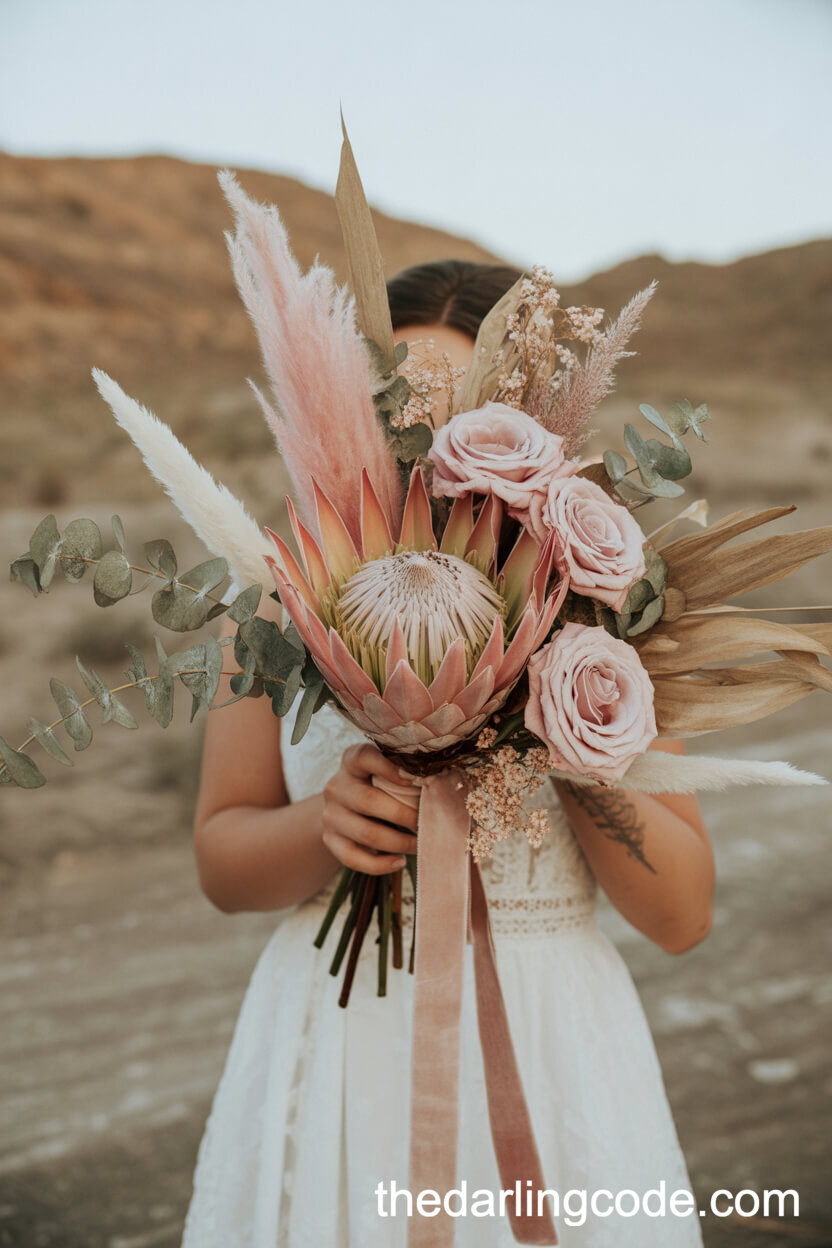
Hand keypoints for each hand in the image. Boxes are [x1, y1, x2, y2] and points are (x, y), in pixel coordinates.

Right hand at [322, 744, 419, 874]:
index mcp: (352, 762)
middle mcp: (337, 786)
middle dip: (405, 815)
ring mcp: (330, 815)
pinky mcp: (330, 840)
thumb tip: (444, 788)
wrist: (345, 809)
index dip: (388, 766)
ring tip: (420, 844)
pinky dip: (380, 865)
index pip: (364, 757)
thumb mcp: (387, 774)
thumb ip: (406, 776)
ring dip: (400, 843)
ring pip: (366, 833)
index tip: (416, 778)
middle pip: (368, 801)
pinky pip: (354, 858)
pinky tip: (400, 862)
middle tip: (428, 823)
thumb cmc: (379, 787)